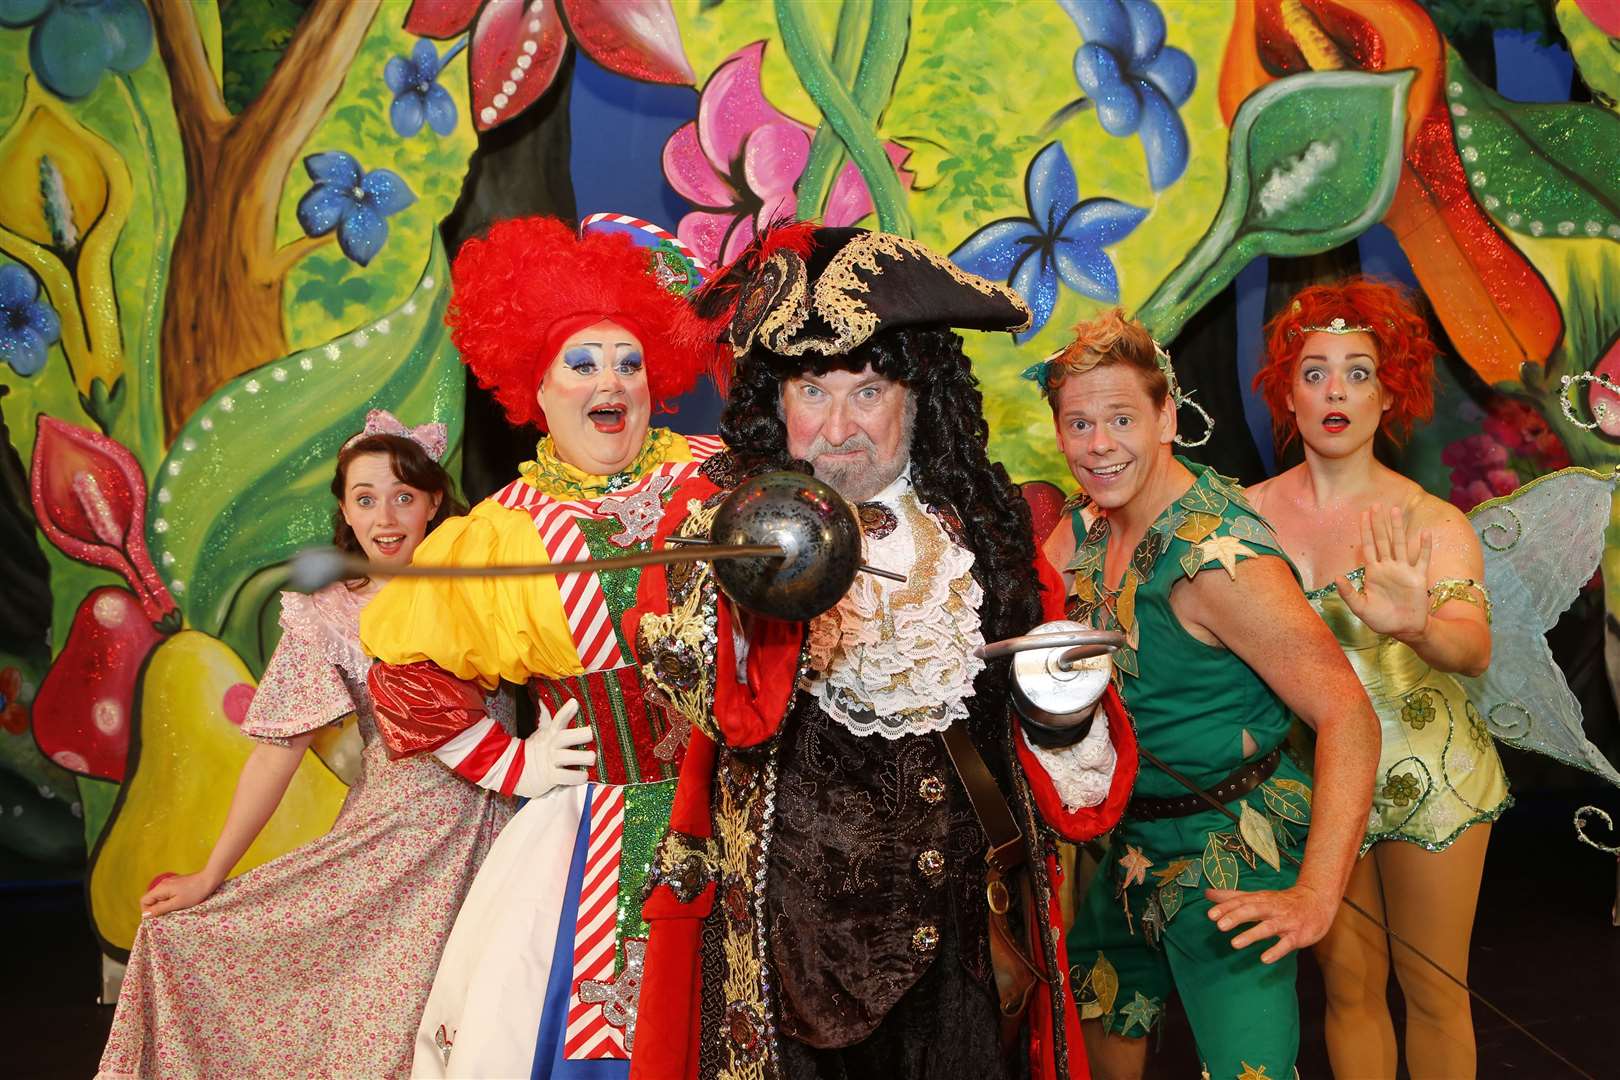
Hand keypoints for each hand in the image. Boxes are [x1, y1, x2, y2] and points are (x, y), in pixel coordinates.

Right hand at [141, 870, 221, 916]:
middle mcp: (163, 884)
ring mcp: (170, 883)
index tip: (157, 917)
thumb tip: (145, 915)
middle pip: (151, 899)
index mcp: (160, 889)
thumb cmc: (195, 892)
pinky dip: (170, 900)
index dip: (147, 911)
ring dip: (164, 905)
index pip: (144, 901)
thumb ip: (160, 909)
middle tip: (168, 914)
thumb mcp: (177, 904)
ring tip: (176, 909)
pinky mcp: (177, 883)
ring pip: (160, 897)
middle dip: (156, 909)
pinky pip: (168, 894)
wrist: (209, 879)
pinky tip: (181, 903)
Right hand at [512, 698, 595, 797]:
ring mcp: (550, 762)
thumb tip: (542, 701)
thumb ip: (546, 718)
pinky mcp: (550, 777)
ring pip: (566, 758)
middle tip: (591, 734)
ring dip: (581, 757)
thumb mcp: (540, 733)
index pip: (557, 721)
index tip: (574, 703)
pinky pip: (565, 777)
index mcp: (549, 735)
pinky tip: (583, 776)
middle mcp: (550, 746)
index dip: (566, 712)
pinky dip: (576, 777)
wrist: (513, 771)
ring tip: (591, 758)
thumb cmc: (534, 751)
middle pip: (564, 737)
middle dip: (579, 735)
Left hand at [1204, 882, 1336, 963]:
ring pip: (1268, 927)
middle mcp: (1272, 908)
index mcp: (1261, 899)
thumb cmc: (1281, 902)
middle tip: (1219, 926)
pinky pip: (1287, 943)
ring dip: (1252, 934)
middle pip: (1253, 910)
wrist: (1317, 902)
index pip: (1241, 901)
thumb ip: (1233, 897)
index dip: (1226, 907)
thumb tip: (1208, 893)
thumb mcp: (1257, 897)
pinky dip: (1276, 951)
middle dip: (1236, 917)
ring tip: (1234, 944)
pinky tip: (1264, 959)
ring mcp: (1286, 922)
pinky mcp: (1298, 935)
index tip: (1210, 915)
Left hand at [1335, 504, 1431, 640]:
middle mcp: (1388, 567)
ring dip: (1398, 528)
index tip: (1362, 514)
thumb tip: (1336, 577)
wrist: (1404, 629)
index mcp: (1374, 572)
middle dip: (1379, 523)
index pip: (1368, 546)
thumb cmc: (1381, 620)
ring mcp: (1404, 570)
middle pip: (1383, 540)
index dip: (1365, 531)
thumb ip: (1349, 593)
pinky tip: (1424, 533)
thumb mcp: (1360, 608)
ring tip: (1395, 511)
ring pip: (1400, 544)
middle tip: (1376, 505)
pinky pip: (1421, 559)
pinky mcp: (1418, 578)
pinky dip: (1423, 547)